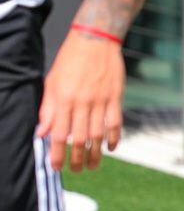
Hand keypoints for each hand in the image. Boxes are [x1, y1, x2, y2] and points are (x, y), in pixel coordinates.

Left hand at [41, 32, 125, 172]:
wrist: (95, 39)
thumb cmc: (70, 60)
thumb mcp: (52, 82)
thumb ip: (47, 109)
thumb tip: (41, 132)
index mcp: (63, 99)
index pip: (59, 134)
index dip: (56, 154)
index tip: (55, 167)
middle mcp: (82, 102)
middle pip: (80, 139)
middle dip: (77, 159)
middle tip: (77, 170)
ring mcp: (101, 100)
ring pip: (99, 134)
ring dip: (96, 153)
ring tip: (93, 165)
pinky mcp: (115, 97)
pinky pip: (115, 122)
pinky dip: (114, 137)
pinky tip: (111, 147)